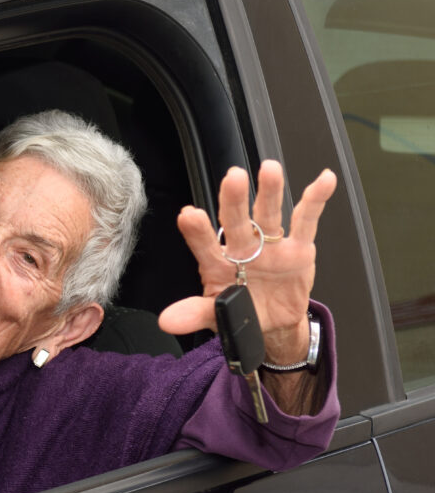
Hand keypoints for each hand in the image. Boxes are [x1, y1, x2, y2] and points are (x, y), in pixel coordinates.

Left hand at [159, 160, 336, 364]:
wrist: (273, 323)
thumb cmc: (241, 311)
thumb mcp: (216, 315)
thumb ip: (194, 313)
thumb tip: (167, 321)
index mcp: (218, 263)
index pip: (204, 245)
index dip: (197, 231)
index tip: (188, 216)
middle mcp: (243, 247)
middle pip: (236, 221)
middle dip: (234, 200)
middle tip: (233, 178)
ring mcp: (271, 245)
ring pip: (268, 215)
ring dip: (270, 192)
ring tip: (269, 170)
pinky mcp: (299, 249)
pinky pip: (306, 221)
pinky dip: (316, 200)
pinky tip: (324, 180)